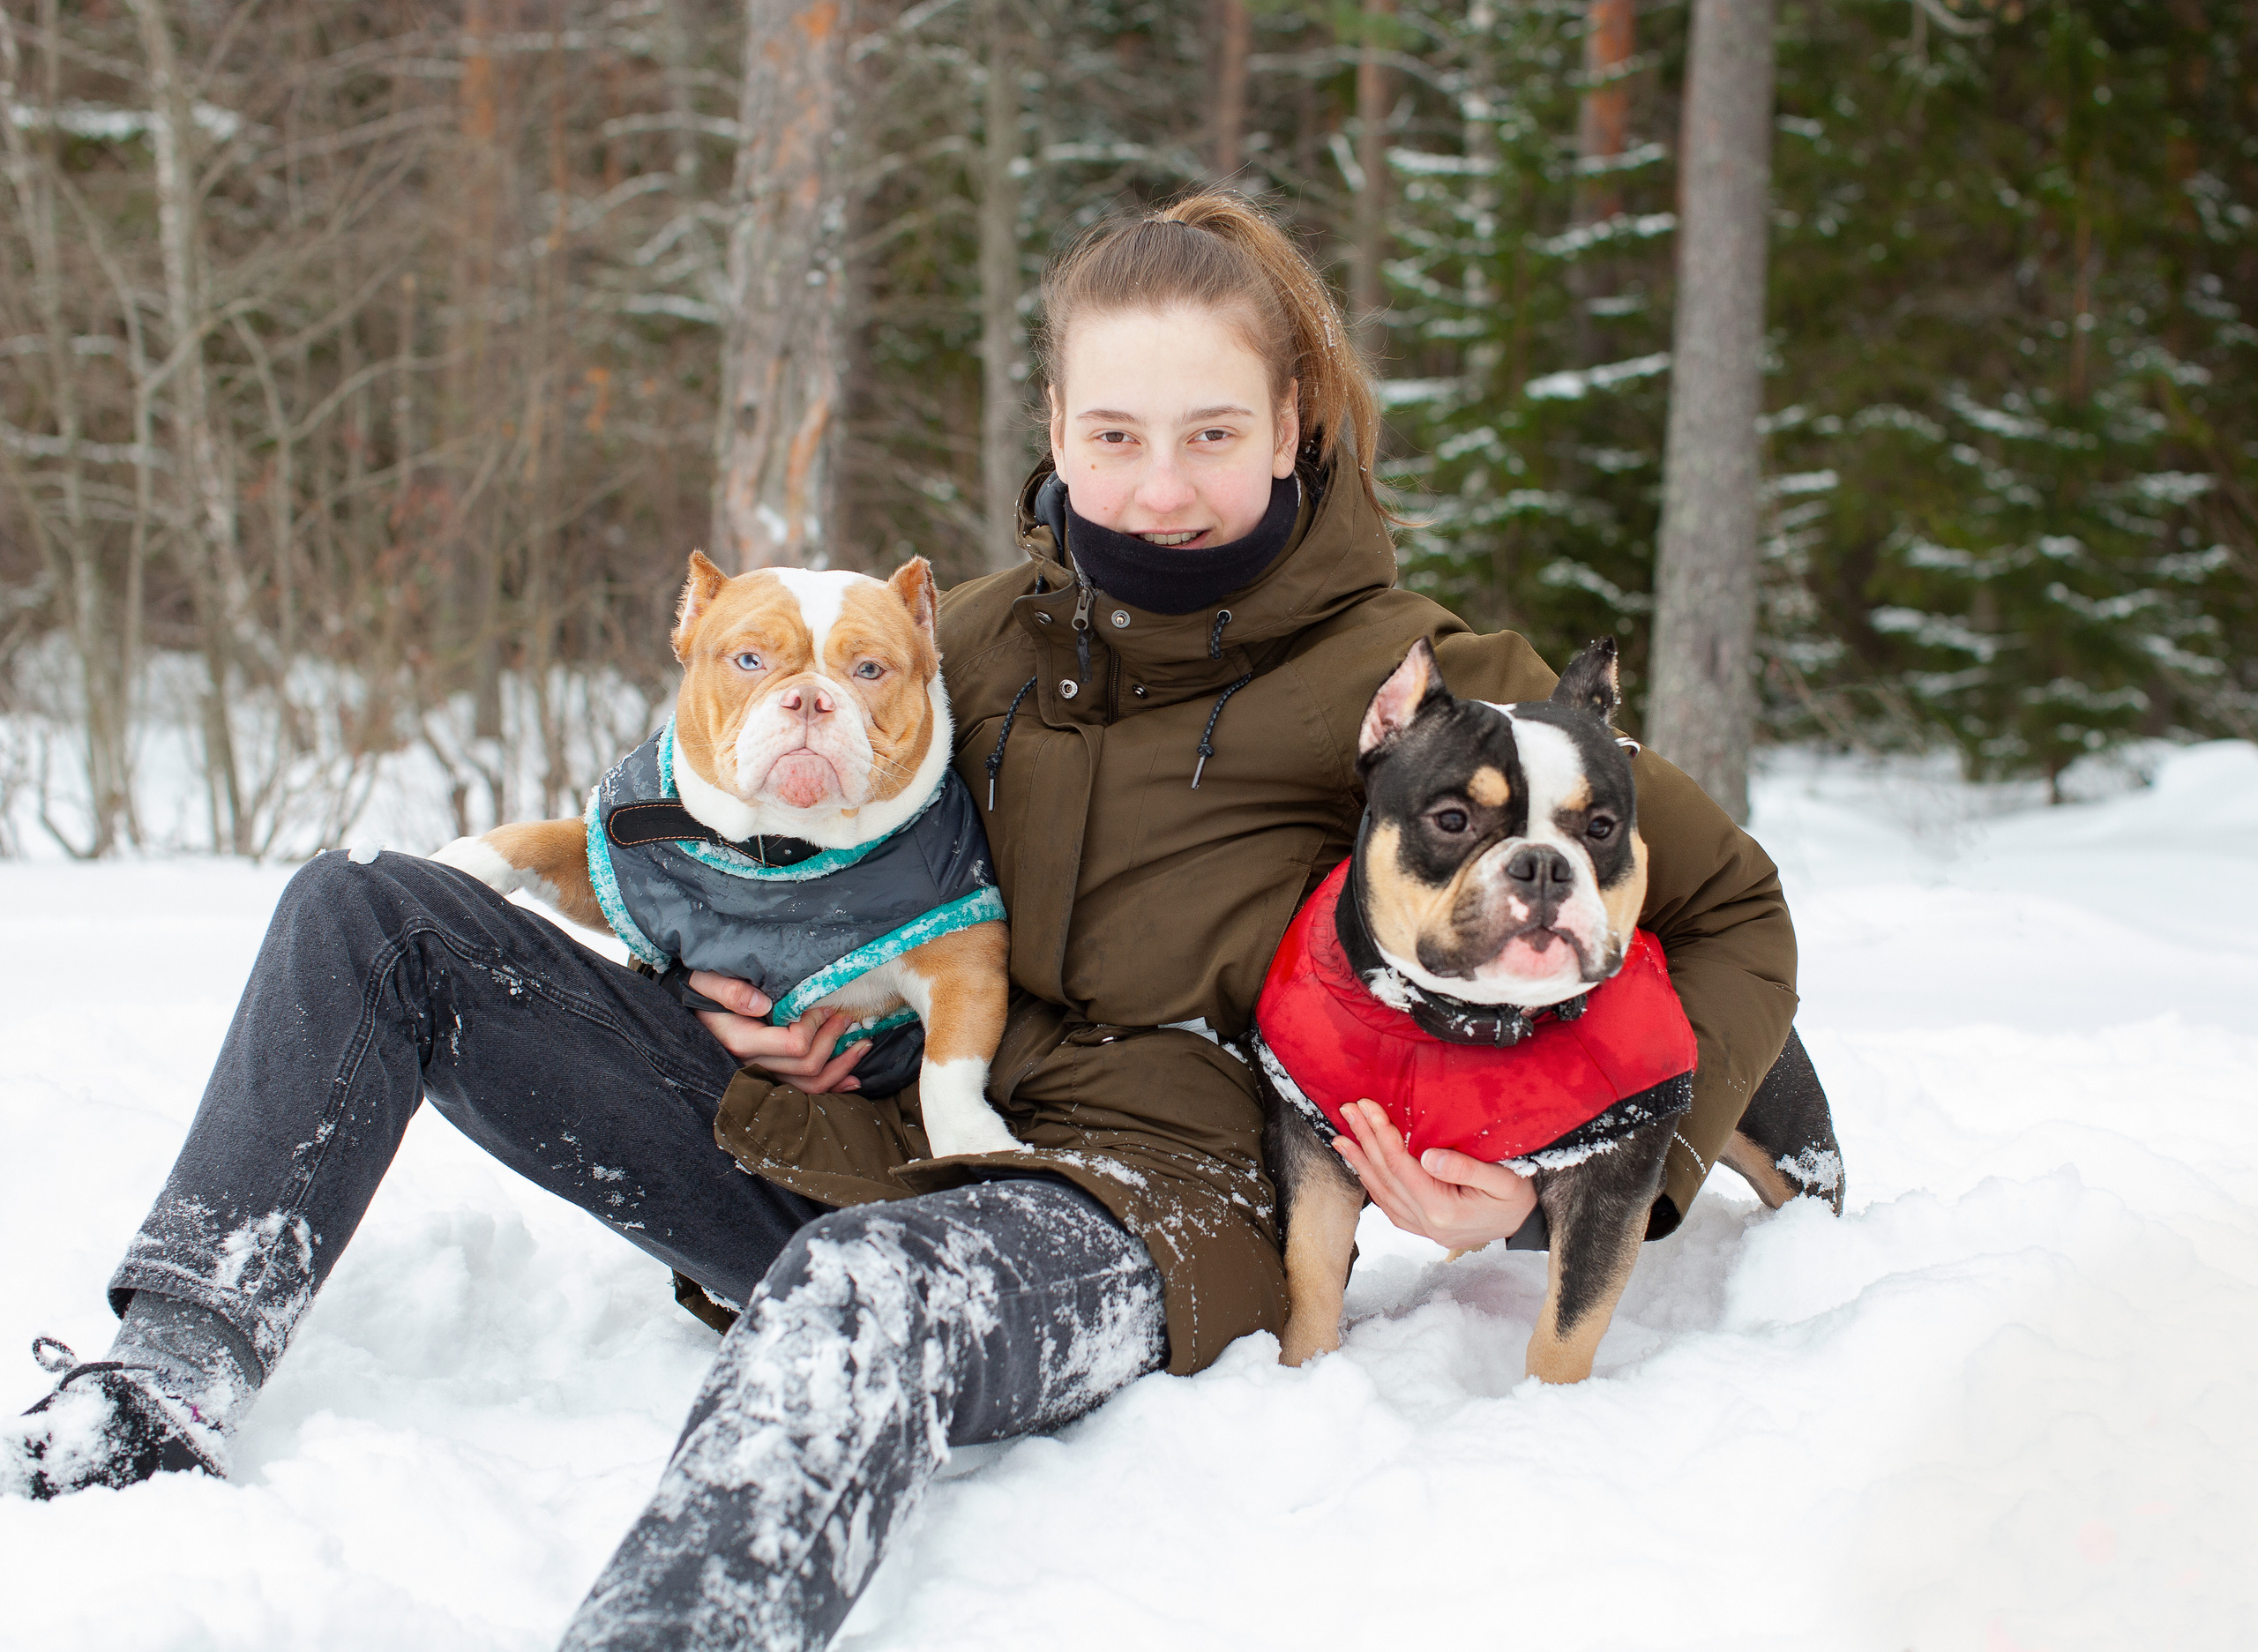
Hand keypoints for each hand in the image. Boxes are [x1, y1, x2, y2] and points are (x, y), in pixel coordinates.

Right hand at [687, 970, 868, 1093]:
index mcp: (742, 1041)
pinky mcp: (769, 1075)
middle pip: (807, 1067)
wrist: (690, 1008)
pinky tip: (852, 1081)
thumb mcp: (708, 981)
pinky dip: (832, 1086)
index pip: (794, 1044)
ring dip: (841, 1068)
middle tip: (847, 1018)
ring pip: (809, 1086)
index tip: (823, 1006)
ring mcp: (762, 1073)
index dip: (815, 1026)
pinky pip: (803, 1091)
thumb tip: (762, 1003)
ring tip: (863, 1046)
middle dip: (834, 1041)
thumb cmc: (702, 990)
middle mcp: (753, 1064)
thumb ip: (730, 990)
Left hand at [1332, 1098, 1537, 1252]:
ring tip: (1341, 1138)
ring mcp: (1421, 1229)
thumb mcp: (1504, 1180)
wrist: (1526, 1224)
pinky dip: (1371, 1183)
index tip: (1367, 1107)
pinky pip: (1388, 1205)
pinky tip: (1361, 1167)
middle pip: (1385, 1176)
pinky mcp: (1422, 1228)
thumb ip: (1466, 1169)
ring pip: (1381, 1192)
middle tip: (1348, 1111)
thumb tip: (1429, 1157)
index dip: (1381, 1134)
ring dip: (1360, 1162)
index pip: (1401, 1166)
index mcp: (1442, 1210)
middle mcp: (1425, 1223)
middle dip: (1364, 1140)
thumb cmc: (1518, 1199)